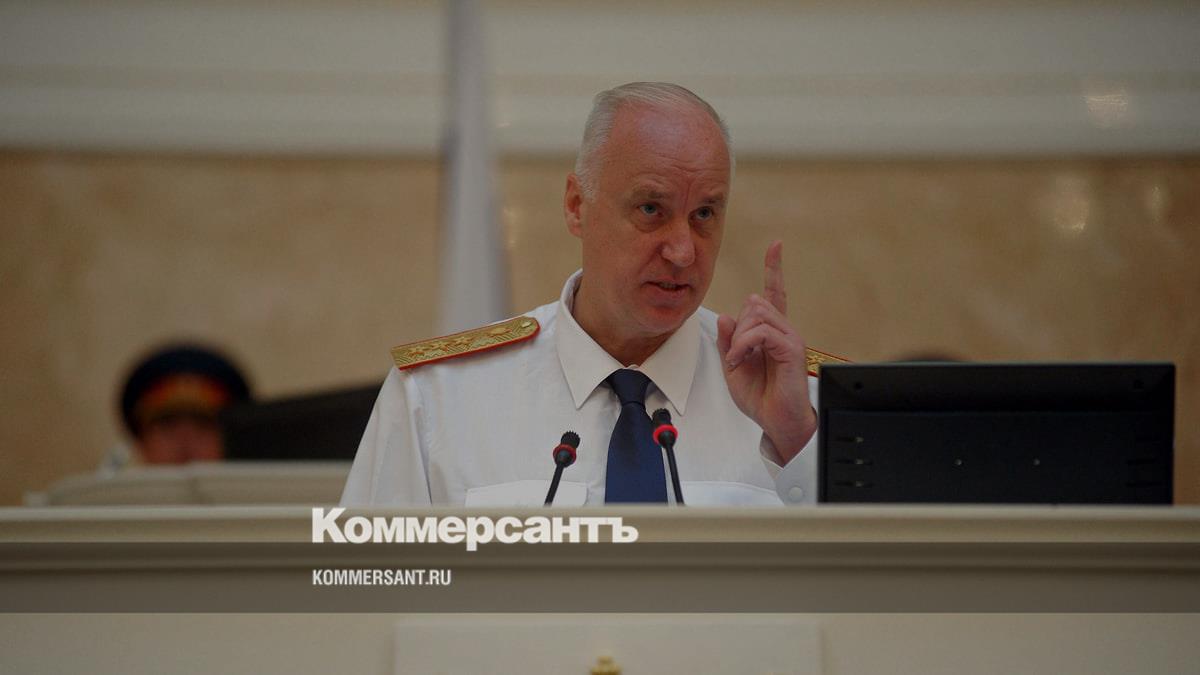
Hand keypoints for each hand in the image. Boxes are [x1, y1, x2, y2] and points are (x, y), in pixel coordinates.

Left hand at [716, 241, 815, 462]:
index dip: (774, 268)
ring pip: (756, 314)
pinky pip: (760, 332)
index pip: (773, 293)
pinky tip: (740, 361)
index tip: (776, 245)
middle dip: (736, 327)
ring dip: (738, 338)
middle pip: (754, 303)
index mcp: (771, 332)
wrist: (778, 423)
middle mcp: (784, 330)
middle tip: (735, 355)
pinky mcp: (791, 349)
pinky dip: (743, 346)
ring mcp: (790, 338)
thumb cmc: (761, 398)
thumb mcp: (733, 367)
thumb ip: (728, 342)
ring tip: (739, 360)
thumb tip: (726, 316)